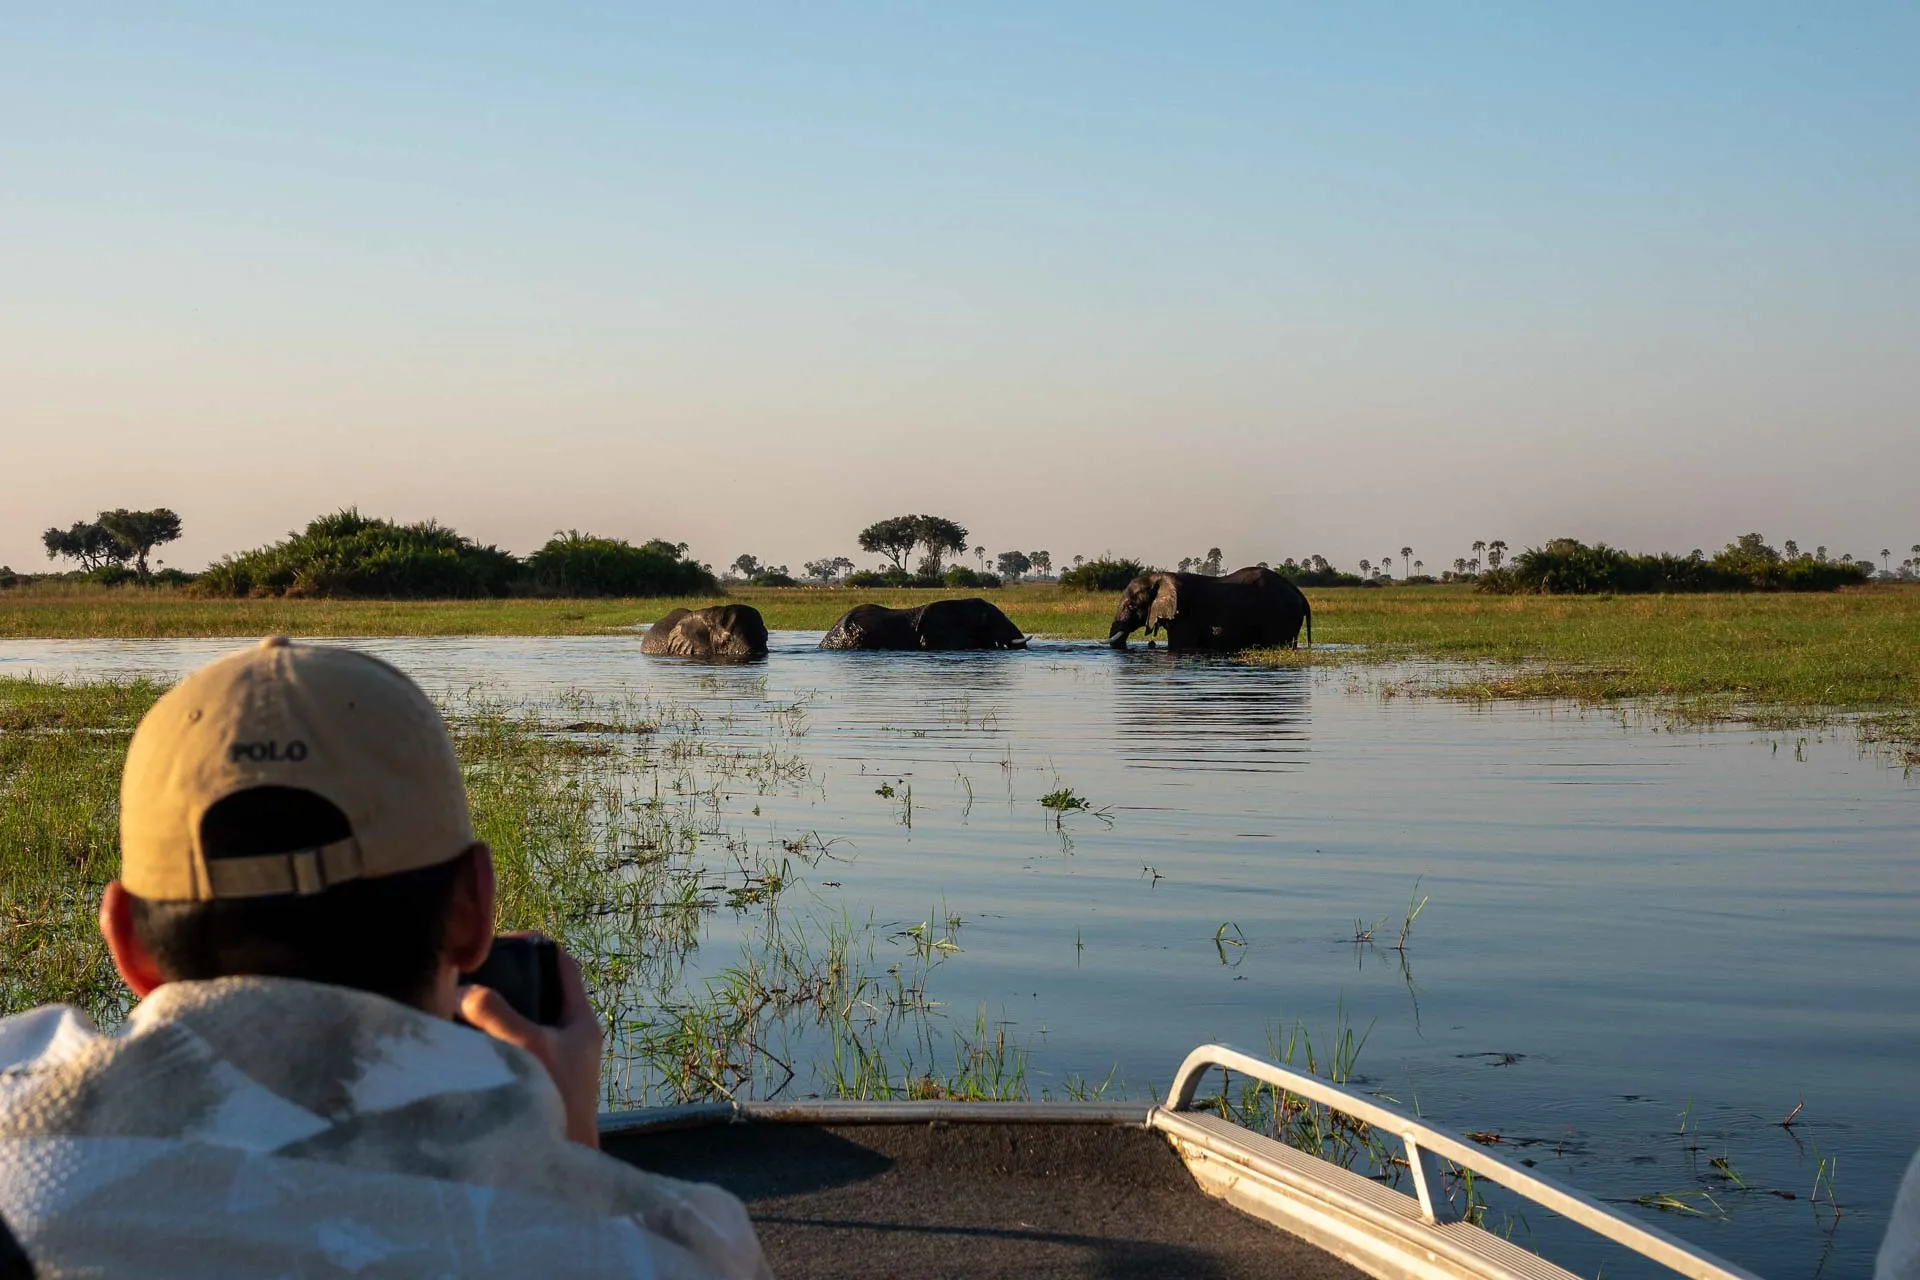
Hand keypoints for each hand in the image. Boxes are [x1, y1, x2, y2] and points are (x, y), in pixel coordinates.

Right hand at [460, 935, 603, 1148]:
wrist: (563, 1163)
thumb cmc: (554, 1100)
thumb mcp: (524, 1047)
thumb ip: (495, 1013)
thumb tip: (464, 989)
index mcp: (581, 1020)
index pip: (562, 964)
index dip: (535, 945)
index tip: (499, 942)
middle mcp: (573, 1037)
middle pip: (540, 992)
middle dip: (509, 981)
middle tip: (473, 976)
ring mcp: (558, 1061)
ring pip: (526, 1021)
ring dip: (498, 1013)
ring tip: (462, 1006)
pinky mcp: (542, 1083)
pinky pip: (516, 1049)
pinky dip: (495, 1041)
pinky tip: (468, 1045)